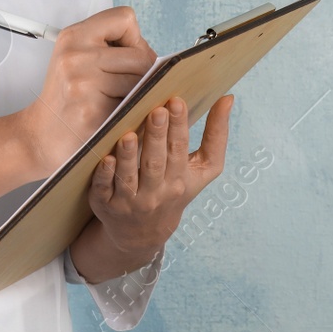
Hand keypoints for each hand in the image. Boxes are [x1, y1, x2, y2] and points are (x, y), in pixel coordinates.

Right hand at [18, 5, 156, 175]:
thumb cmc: (67, 98)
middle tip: (124, 89)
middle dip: (143, 73)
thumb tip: (161, 59)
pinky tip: (113, 118)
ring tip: (115, 103)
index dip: (133, 38)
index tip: (123, 56)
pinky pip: (133, 107)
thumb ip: (113, 47)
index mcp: (74, 36)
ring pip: (141, 82)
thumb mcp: (78, 58)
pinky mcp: (91, 112)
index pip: (125, 18)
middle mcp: (76, 55)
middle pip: (141, 55)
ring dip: (138, 96)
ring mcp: (82, 84)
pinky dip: (131, 114)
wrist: (39, 136)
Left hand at [86, 93, 233, 260]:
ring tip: (129, 135)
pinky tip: (107, 159)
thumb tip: (228, 98)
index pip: (180, 150)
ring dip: (129, 156)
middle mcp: (155, 192)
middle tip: (156, 111)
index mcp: (179, 179)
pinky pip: (104, 189)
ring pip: (129, 176)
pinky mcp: (105, 204)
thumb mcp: (203, 169)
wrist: (144, 233)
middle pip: (156, 162)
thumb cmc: (175, 190)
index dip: (179, 126)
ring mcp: (129, 201)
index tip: (176, 101)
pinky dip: (105, 175)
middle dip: (157, 136)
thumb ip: (216, 135)